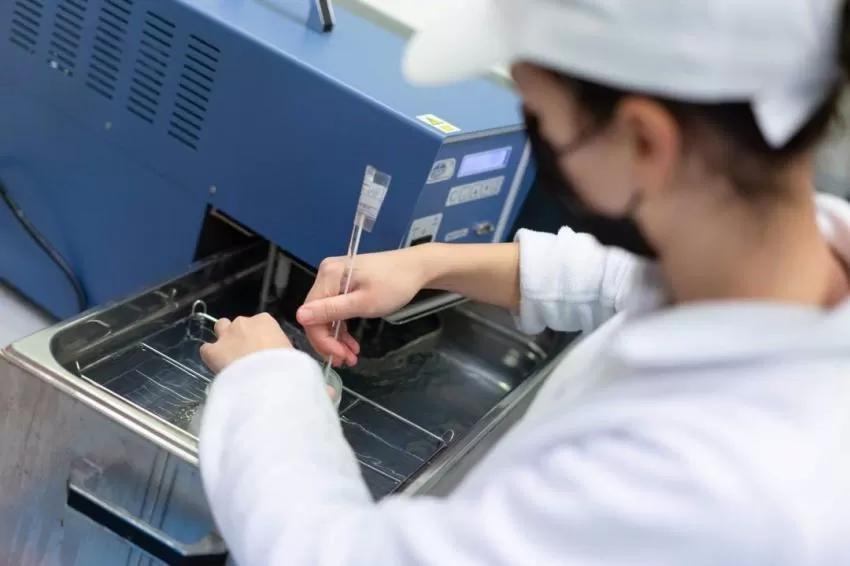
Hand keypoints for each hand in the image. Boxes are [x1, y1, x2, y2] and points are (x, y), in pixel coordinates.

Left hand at [200, 313, 291, 373]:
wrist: (267, 380)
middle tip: (248, 355)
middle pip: (240, 325)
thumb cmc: (285, 365)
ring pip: (220, 327)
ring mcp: (226, 335)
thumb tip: (277, 355)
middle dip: (242, 337)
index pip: (261, 323)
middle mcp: (243, 323)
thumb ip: (280, 348)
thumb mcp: (290, 352)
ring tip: (230, 356)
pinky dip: (210, 356)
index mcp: (265, 321)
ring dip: (224, 338)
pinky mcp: (212, 351)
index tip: (264, 350)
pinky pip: (206, 349)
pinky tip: (217, 366)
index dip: (261, 337)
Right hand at [297, 248, 430, 365]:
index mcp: (328, 275)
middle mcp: (326, 274)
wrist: (417, 268)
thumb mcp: (364, 302)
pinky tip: (351, 343)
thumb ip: (332, 310)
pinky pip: (336, 309)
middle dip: (329, 341)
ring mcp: (334, 278)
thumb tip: (299, 316)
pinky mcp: (344, 283)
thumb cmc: (394, 285)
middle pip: (316, 315)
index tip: (338, 356)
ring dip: (336, 338)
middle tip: (346, 360)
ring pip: (325, 315)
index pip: (311, 313)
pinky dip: (342, 328)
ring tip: (351, 356)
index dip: (321, 339)